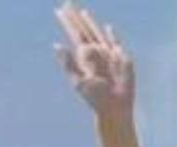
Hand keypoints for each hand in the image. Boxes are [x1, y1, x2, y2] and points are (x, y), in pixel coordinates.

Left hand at [54, 2, 134, 118]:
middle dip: (75, 17)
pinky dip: (110, 34)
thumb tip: (56, 45)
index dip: (67, 22)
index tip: (58, 10)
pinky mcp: (120, 57)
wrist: (114, 106)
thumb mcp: (78, 80)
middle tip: (67, 2)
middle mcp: (94, 53)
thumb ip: (68, 62)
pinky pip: (114, 42)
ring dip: (89, 22)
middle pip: (83, 30)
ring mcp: (107, 54)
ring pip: (97, 33)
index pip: (74, 34)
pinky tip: (106, 27)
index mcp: (83, 57)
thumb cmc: (95, 97)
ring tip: (81, 12)